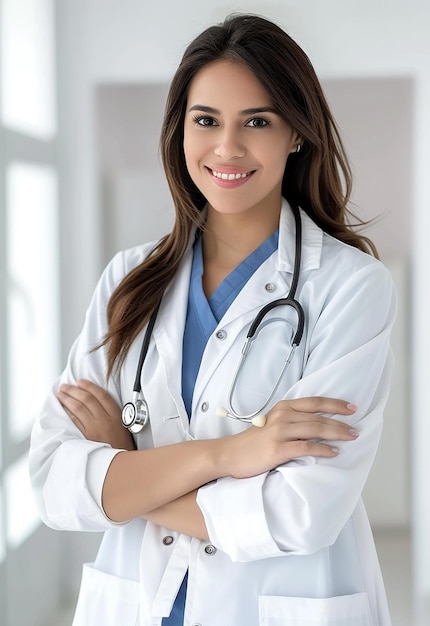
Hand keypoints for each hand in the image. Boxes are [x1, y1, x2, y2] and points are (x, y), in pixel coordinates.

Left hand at [57, 380, 134, 450]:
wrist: (121, 464)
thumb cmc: (124, 446)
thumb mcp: (124, 426)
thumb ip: (113, 414)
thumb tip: (98, 402)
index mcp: (116, 416)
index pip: (101, 395)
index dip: (90, 386)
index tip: (80, 381)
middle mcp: (105, 420)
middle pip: (88, 400)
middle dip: (74, 390)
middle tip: (65, 386)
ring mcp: (95, 428)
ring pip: (79, 409)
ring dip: (68, 399)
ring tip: (60, 393)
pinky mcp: (87, 437)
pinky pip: (76, 421)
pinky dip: (69, 412)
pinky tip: (64, 407)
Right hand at [219, 397, 358, 478]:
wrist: (230, 454)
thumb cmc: (253, 442)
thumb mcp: (272, 423)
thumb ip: (291, 420)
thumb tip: (317, 424)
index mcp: (283, 407)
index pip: (315, 402)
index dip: (335, 404)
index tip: (352, 408)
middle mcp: (283, 416)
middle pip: (319, 417)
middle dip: (341, 422)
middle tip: (356, 429)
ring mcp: (280, 432)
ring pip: (316, 429)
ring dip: (337, 434)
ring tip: (351, 438)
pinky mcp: (278, 449)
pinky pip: (306, 447)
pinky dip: (322, 449)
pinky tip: (333, 452)